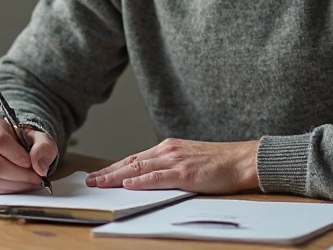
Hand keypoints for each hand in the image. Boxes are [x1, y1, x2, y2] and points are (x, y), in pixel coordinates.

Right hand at [0, 116, 57, 193]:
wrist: (16, 149)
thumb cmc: (26, 141)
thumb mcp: (40, 138)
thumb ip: (43, 147)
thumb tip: (40, 167)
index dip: (15, 155)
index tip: (29, 162)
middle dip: (19, 174)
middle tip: (36, 176)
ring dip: (17, 184)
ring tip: (31, 180)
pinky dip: (11, 190)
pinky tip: (21, 184)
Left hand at [86, 138, 258, 193]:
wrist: (242, 160)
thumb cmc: (219, 163)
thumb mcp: (189, 160)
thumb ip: (170, 166)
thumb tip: (150, 178)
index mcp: (169, 148)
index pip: (135, 158)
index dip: (115, 167)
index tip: (99, 174)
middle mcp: (168, 151)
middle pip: (131, 162)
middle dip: (108, 172)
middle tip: (90, 181)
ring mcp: (175, 161)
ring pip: (138, 168)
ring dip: (116, 177)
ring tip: (99, 183)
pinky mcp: (184, 173)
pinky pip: (157, 177)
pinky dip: (140, 180)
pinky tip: (127, 184)